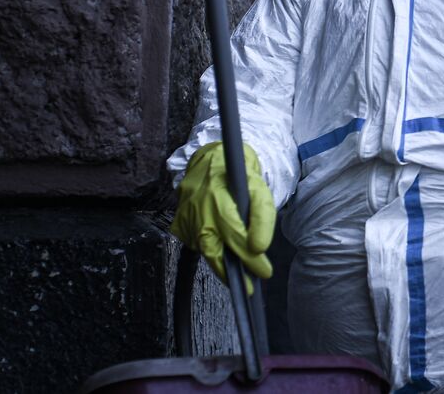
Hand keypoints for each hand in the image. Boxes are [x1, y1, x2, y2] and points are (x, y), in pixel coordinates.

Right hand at [171, 142, 275, 292]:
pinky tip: (221, 246)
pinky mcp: (178, 223)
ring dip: (221, 261)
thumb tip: (259, 248)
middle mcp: (197, 210)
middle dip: (231, 272)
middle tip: (248, 286)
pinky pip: (195, 243)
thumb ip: (262, 217)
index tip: (264, 272)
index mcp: (218, 199)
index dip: (251, 258)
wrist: (211, 158)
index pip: (236, 236)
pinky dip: (210, 248)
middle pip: (213, 251)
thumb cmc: (239, 173)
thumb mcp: (259, 188)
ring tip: (238, 269)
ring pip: (204, 250)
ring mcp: (185, 217)